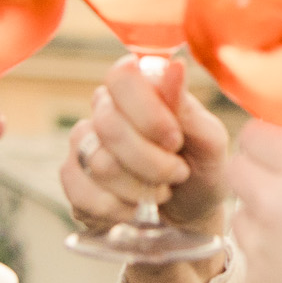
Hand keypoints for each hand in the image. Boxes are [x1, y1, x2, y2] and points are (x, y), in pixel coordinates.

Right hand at [59, 56, 229, 233]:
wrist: (188, 216)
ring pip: (99, 163)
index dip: (148, 113)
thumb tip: (174, 66)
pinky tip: (136, 209)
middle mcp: (104, 108)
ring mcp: (82, 143)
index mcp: (138, 88)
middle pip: (109, 126)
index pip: (121, 77)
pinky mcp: (72, 179)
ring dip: (141, 189)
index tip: (175, 141)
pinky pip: (82, 193)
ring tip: (161, 191)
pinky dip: (119, 209)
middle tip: (177, 173)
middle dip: (152, 161)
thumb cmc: (200, 169)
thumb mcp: (209, 142)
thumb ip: (189, 109)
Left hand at [228, 121, 281, 282]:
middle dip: (255, 177)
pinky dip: (271, 271)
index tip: (276, 153)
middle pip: (237, 170)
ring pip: (241, 219)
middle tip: (278, 194)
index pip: (258, 133)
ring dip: (261, 225)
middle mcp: (277, 202)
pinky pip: (252, 266)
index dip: (267, 144)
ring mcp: (261, 246)